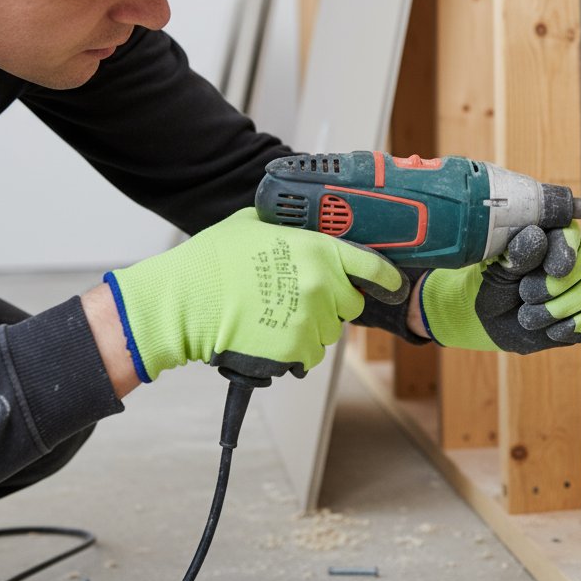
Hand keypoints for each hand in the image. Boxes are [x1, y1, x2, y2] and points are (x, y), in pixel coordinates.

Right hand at [103, 208, 406, 382]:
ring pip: (330, 332)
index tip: (393, 284)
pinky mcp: (296, 349)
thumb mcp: (254, 225)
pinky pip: (310, 355)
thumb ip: (288, 228)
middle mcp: (324, 285)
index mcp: (320, 250)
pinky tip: (270, 335)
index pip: (373, 267)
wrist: (187, 300)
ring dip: (312, 327)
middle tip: (302, 298)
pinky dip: (295, 351)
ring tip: (276, 316)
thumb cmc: (214, 260)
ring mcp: (312, 320)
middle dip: (333, 303)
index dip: (387, 278)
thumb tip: (297, 227)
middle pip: (351, 304)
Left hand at [418, 222, 580, 353]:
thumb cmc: (493, 284)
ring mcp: (579, 289)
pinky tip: (550, 330)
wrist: (487, 320)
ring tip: (526, 317)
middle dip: (556, 284)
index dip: (566, 250)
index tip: (553, 269)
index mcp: (551, 238)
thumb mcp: (498, 268)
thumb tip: (537, 236)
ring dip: (557, 308)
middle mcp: (572, 261)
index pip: (571, 234)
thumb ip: (518, 252)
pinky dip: (573, 327)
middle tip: (525, 294)